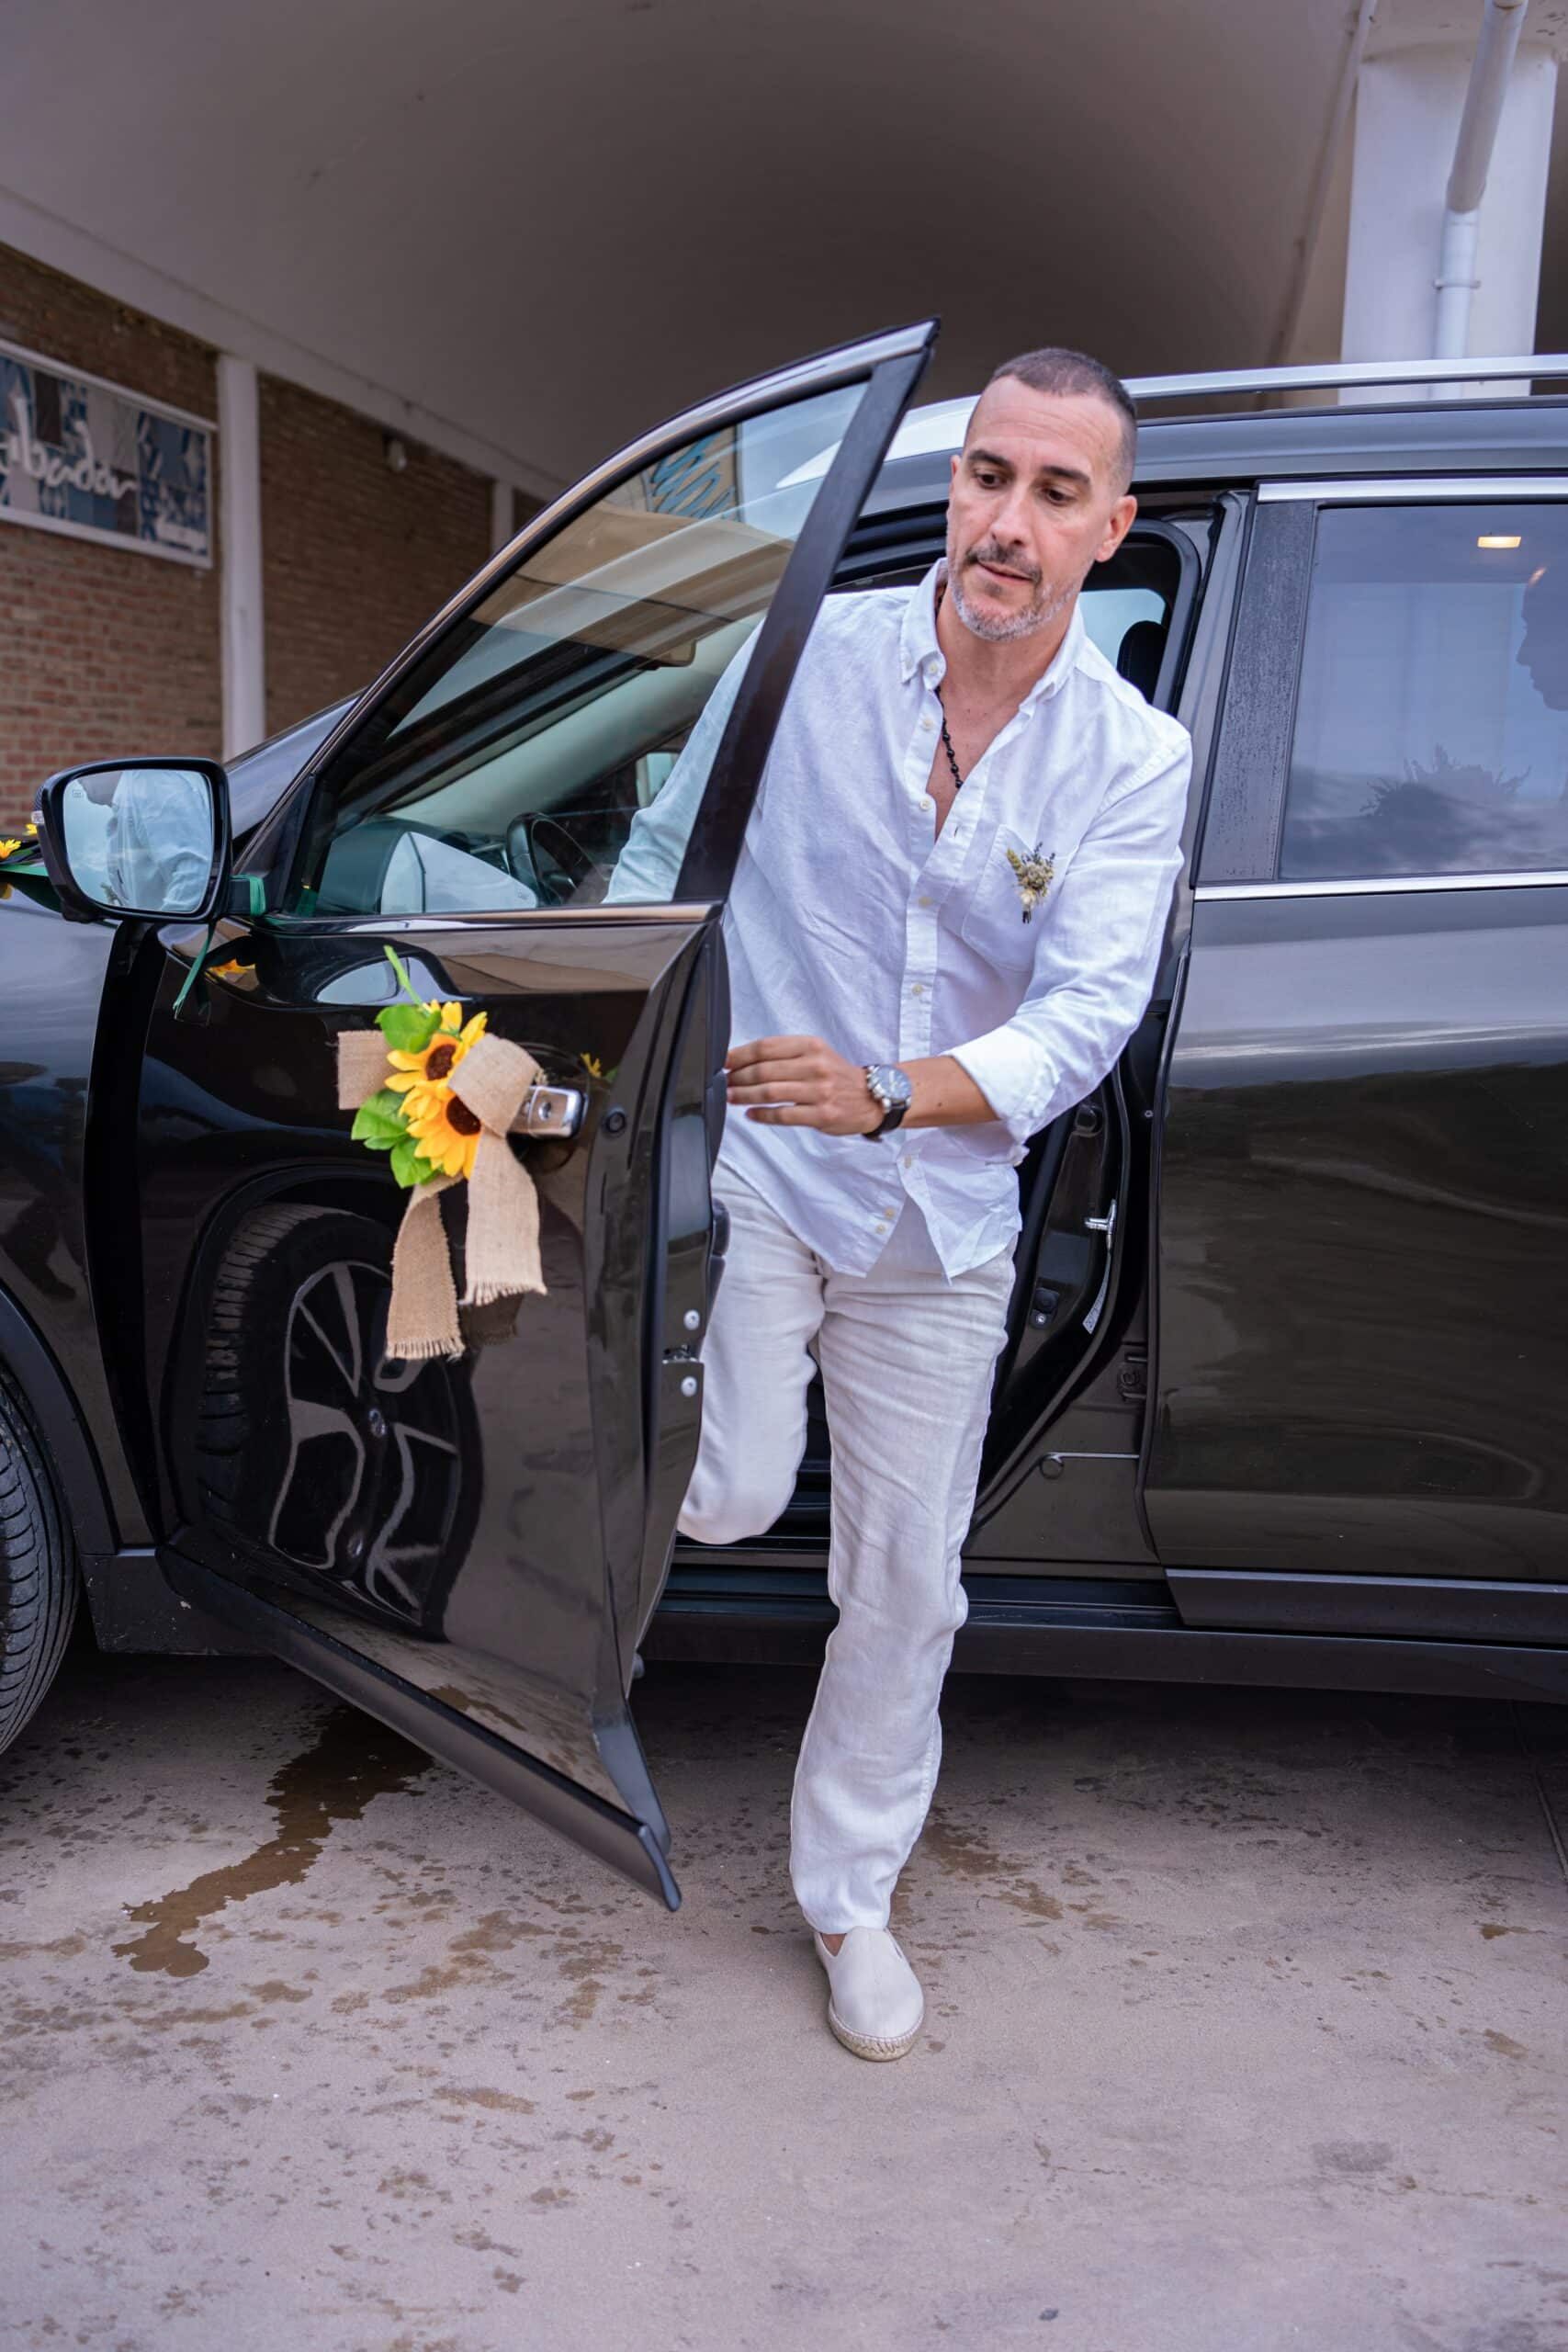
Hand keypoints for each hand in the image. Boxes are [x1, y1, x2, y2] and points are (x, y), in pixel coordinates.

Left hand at [725, 1035, 881, 1134]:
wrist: (871, 1097)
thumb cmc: (835, 1075)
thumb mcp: (815, 1053)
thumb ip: (784, 1054)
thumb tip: (742, 1060)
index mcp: (811, 1046)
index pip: (766, 1047)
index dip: (740, 1055)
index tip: (723, 1061)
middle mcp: (815, 1065)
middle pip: (764, 1070)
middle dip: (738, 1077)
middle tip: (724, 1083)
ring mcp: (819, 1091)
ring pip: (770, 1093)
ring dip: (744, 1096)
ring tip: (731, 1097)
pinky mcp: (822, 1114)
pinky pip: (783, 1115)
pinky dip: (762, 1115)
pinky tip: (751, 1114)